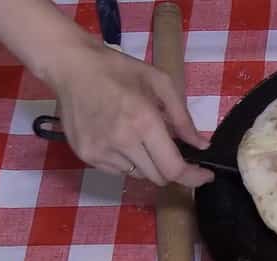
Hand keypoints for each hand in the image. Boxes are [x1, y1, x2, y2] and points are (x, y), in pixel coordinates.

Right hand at [51, 43, 213, 187]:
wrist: (71, 66)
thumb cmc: (120, 70)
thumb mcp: (160, 83)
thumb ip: (183, 118)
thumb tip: (202, 145)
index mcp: (144, 122)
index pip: (173, 168)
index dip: (193, 178)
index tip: (205, 176)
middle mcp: (122, 142)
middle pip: (158, 177)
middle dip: (172, 169)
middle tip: (172, 151)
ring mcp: (101, 151)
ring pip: (139, 175)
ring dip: (148, 163)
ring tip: (139, 137)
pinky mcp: (86, 155)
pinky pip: (118, 171)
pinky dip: (128, 161)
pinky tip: (120, 139)